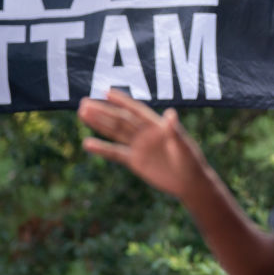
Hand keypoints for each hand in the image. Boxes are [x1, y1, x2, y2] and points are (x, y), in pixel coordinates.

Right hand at [78, 89, 206, 198]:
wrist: (189, 182)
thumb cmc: (191, 161)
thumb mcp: (184, 146)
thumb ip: (175, 131)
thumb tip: (170, 113)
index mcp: (157, 126)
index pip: (136, 111)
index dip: (122, 101)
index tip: (106, 92)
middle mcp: (145, 133)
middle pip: (121, 119)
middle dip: (103, 111)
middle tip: (84, 103)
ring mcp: (139, 146)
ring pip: (115, 132)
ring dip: (99, 123)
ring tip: (82, 113)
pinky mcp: (135, 161)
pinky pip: (115, 153)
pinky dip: (102, 149)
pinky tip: (87, 143)